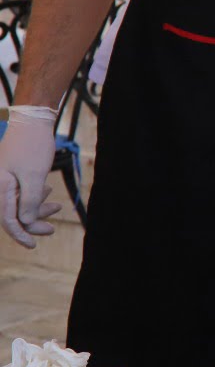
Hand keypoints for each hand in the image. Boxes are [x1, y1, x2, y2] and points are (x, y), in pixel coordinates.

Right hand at [0, 108, 61, 248]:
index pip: (8, 219)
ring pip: (19, 203)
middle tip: (52, 229)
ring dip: (37, 208)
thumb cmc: (33, 147)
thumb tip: (24, 222)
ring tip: (56, 208)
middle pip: (13, 213)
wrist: (32, 121)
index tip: (32, 246)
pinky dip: (35, 195)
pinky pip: (21, 192)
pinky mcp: (12, 174)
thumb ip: (29, 201)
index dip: (20, 234)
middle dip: (32, 222)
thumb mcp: (34, 177)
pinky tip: (48, 191)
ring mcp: (5, 179)